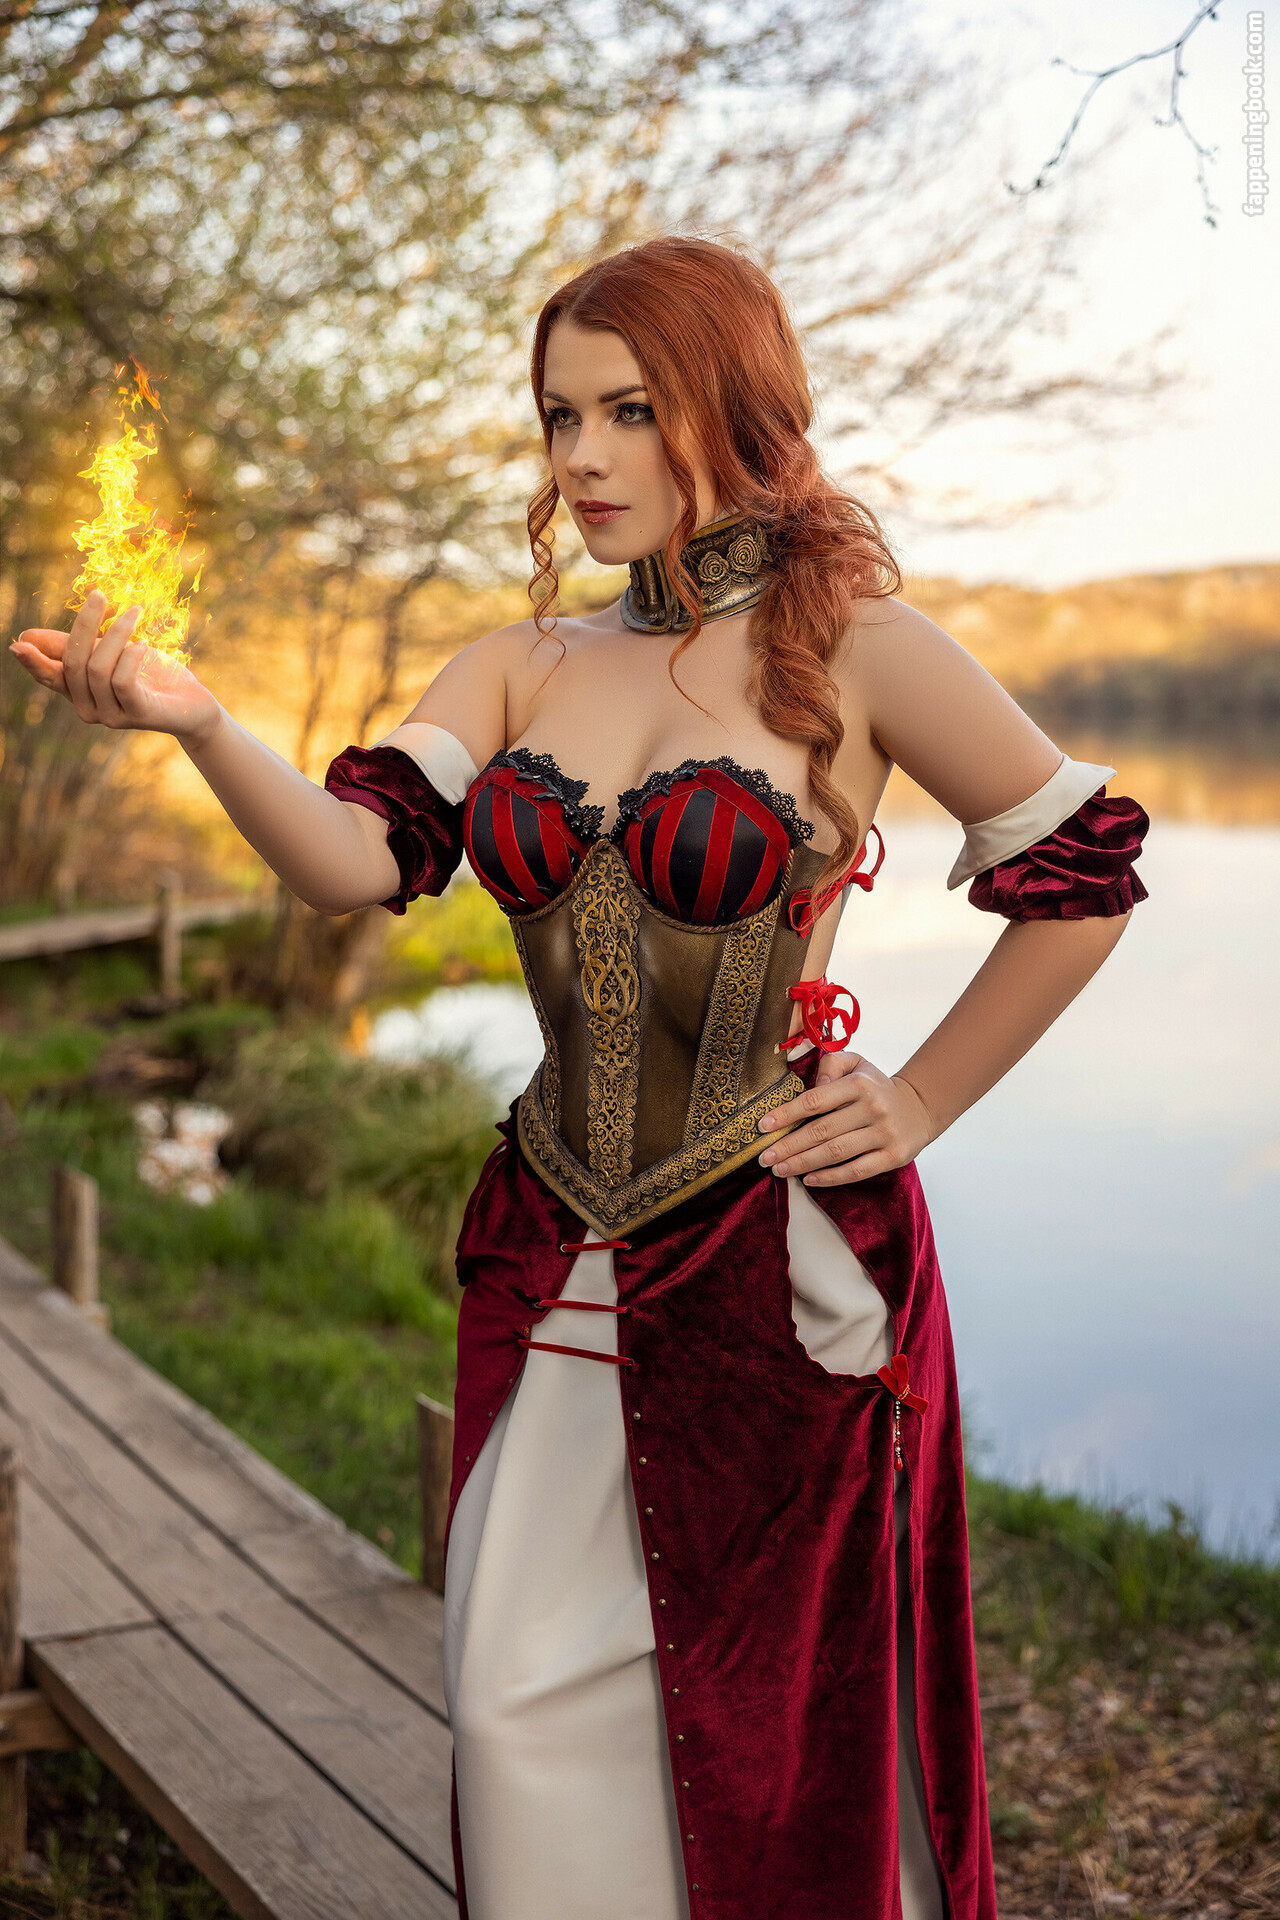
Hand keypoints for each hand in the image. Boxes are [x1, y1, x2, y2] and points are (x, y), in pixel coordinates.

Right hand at [10, 589, 220, 745]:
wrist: (190, 705)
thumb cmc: (149, 674)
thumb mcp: (108, 652)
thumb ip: (72, 645)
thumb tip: (26, 637)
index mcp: (77, 691)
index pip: (49, 676)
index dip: (33, 661)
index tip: (19, 643)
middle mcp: (88, 708)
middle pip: (74, 664)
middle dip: (85, 624)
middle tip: (100, 594)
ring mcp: (111, 716)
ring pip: (98, 669)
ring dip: (117, 634)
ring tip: (134, 613)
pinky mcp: (137, 715)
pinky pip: (122, 681)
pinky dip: (130, 656)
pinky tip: (142, 644)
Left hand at [757, 1052, 934, 1185]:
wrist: (920, 1106)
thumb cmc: (876, 1087)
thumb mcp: (858, 1064)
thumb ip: (832, 1064)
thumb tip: (815, 1083)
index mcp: (859, 1084)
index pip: (815, 1100)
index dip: (787, 1114)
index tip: (763, 1126)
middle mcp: (873, 1108)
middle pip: (821, 1131)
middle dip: (788, 1146)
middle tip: (764, 1157)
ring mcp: (884, 1134)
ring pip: (835, 1153)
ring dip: (802, 1164)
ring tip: (779, 1169)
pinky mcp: (893, 1156)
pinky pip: (856, 1171)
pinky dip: (830, 1177)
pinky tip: (808, 1179)